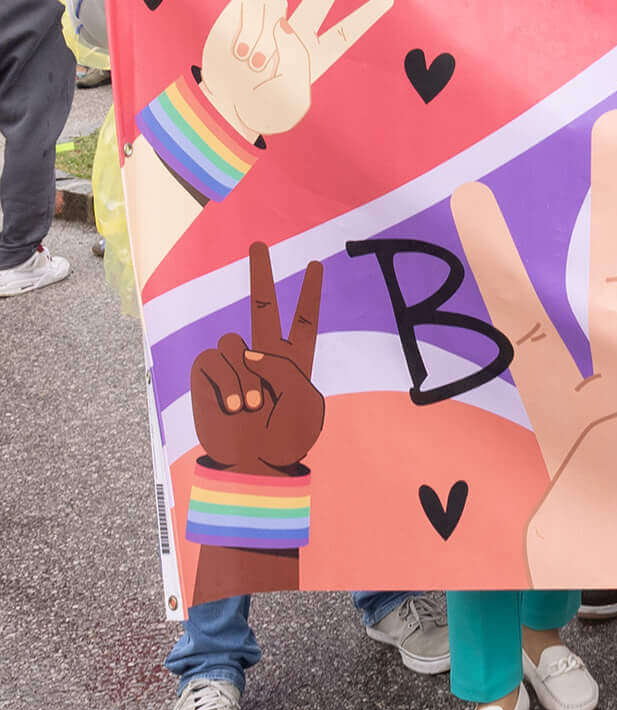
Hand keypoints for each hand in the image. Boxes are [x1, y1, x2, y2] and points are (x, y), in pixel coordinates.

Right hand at [189, 243, 325, 473]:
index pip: (303, 319)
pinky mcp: (207, 375)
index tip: (315, 266)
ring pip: (234, 342)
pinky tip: (232, 408)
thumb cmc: (284, 437)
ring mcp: (235, 364)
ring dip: (243, 378)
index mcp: (295, 359)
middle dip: (260, 275)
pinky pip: (213, 361)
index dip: (309, 294)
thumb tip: (248, 354)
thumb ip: (283, 369)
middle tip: (259, 245)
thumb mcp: (304, 402)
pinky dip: (226, 384)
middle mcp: (264, 356)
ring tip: (251, 409)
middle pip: (262, 305)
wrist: (254, 465)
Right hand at [197, 0, 393, 141]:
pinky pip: (249, 2)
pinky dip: (241, 22)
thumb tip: (278, 42)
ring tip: (249, 59)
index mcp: (313, 55)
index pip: (345, 33)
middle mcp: (295, 32)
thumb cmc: (257, 106)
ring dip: (260, 29)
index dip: (365, 15)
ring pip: (275, 1)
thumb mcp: (286, 107)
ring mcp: (270, 19)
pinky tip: (234, 44)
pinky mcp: (244, 12)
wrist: (224, 102)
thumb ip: (291, 80)